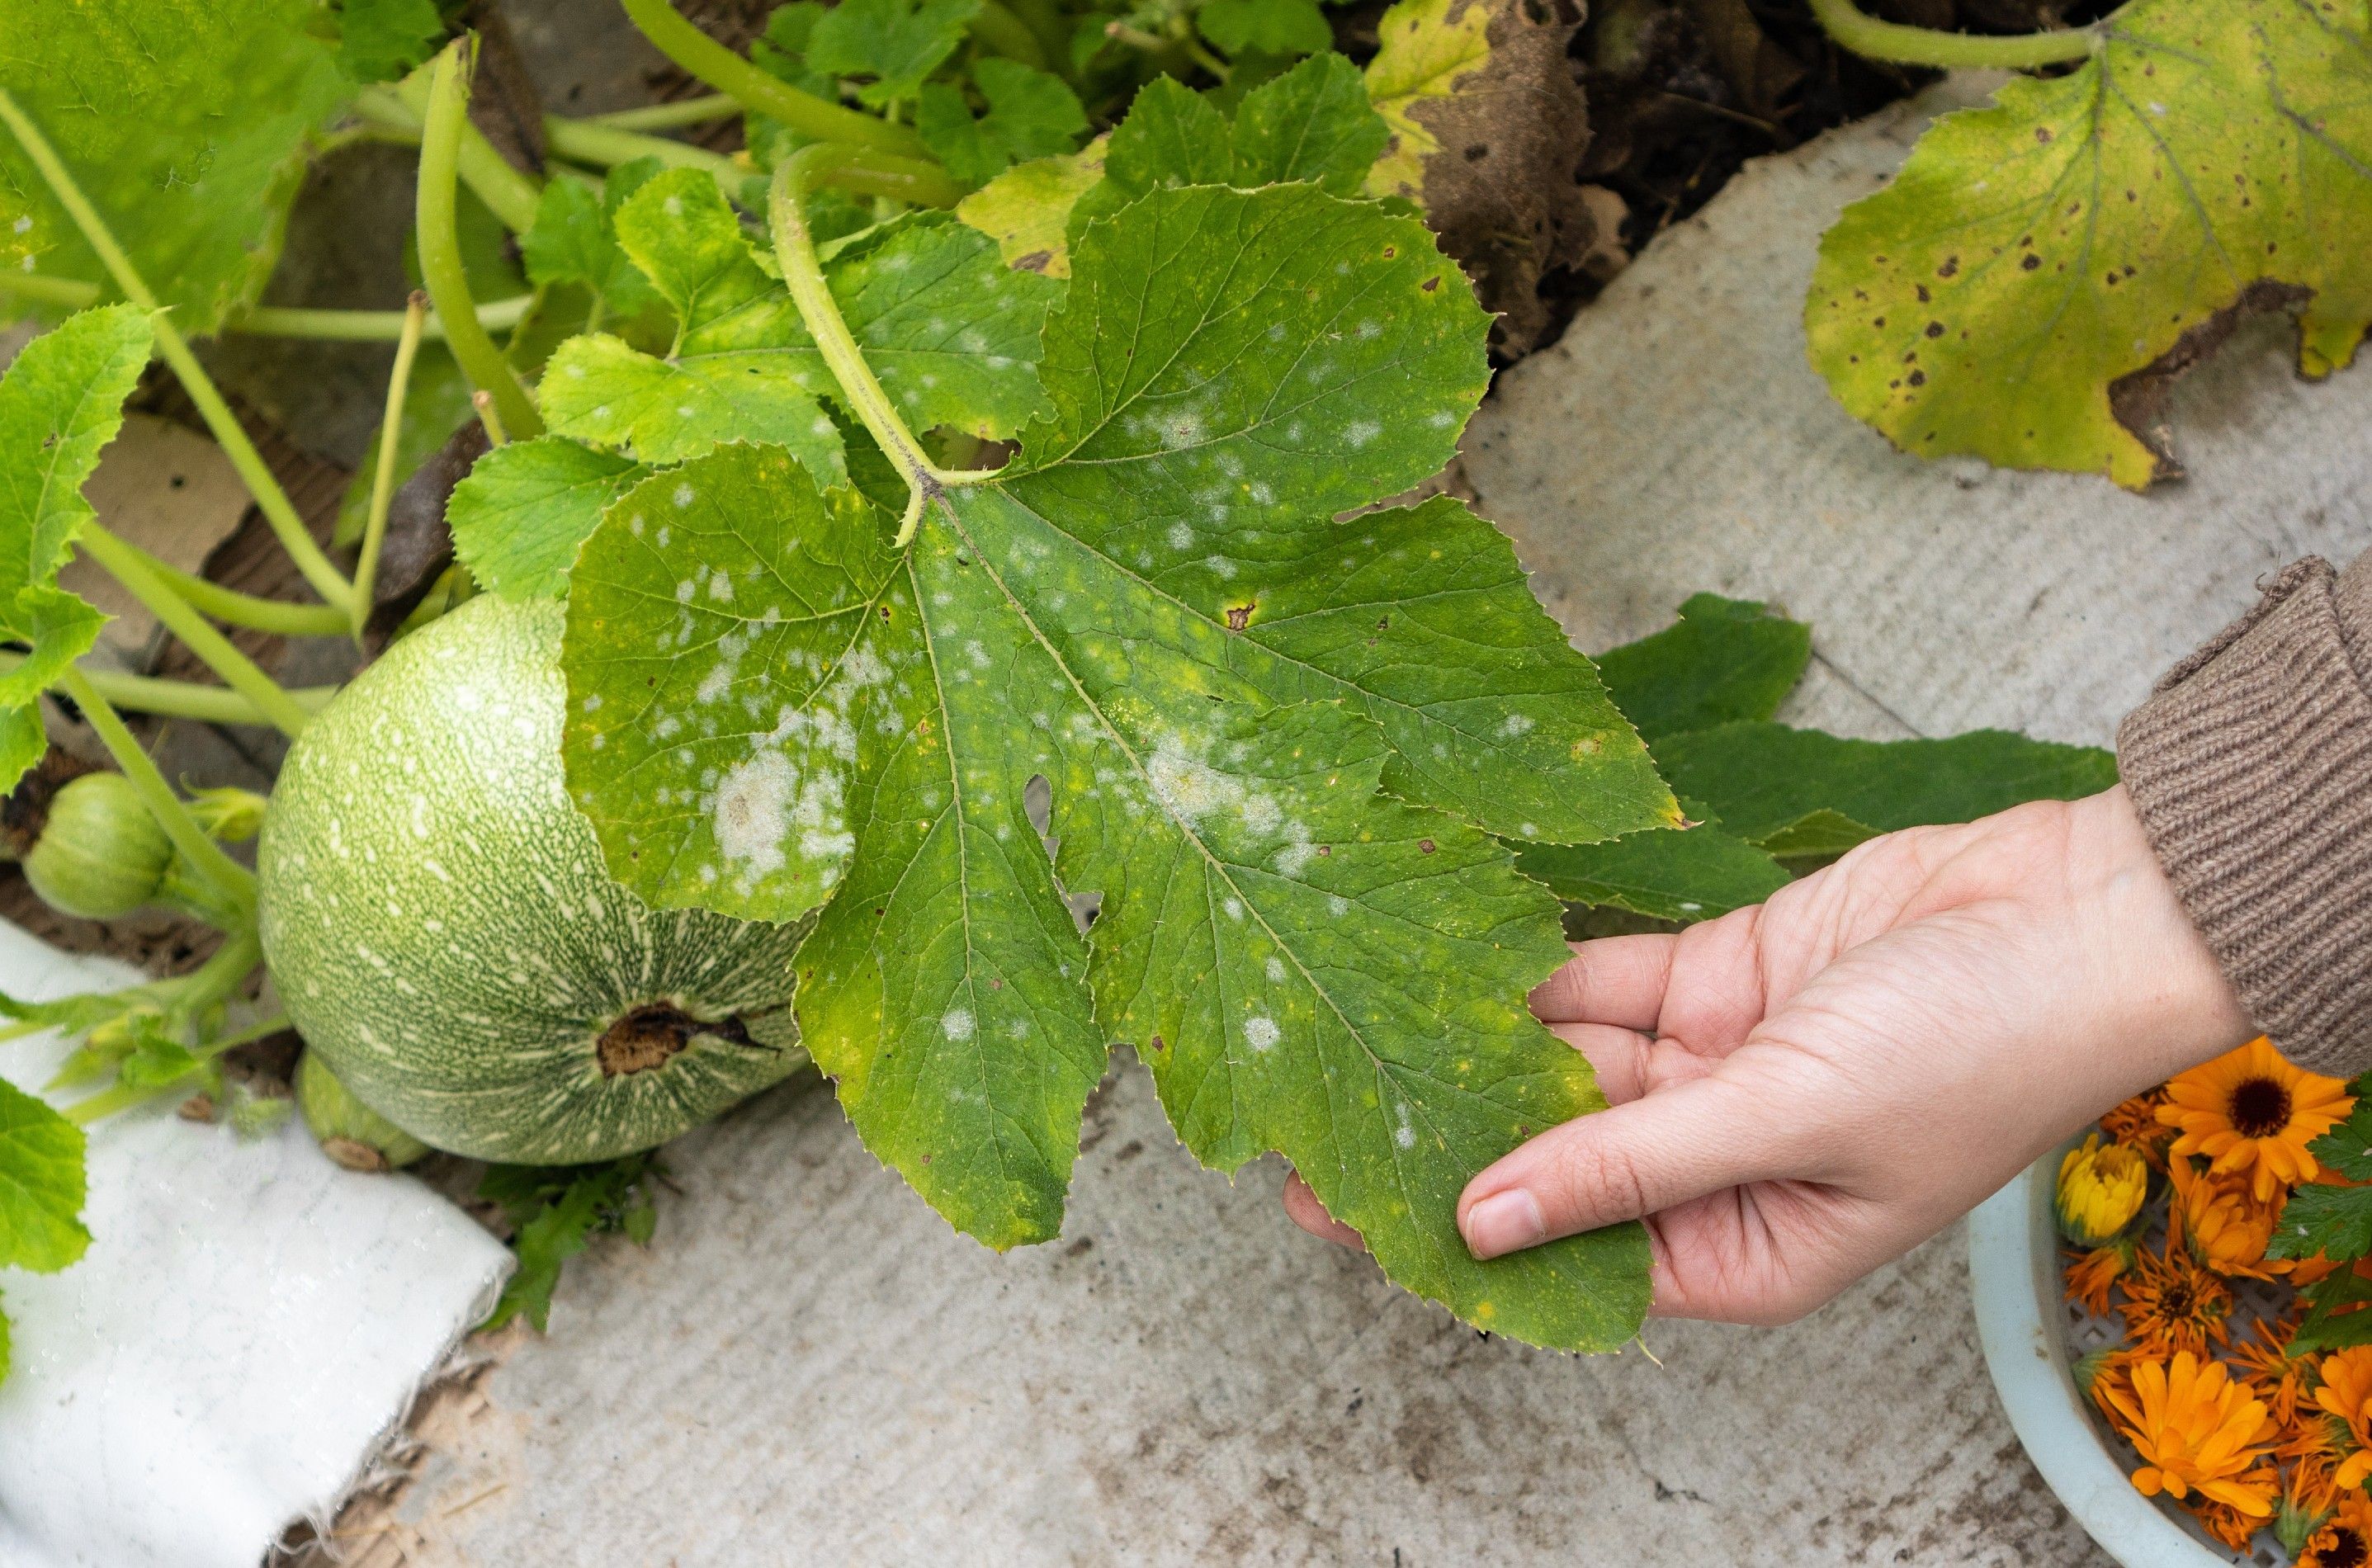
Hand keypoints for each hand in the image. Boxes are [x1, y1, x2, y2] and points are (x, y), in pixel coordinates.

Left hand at [1282, 787, 2251, 1323]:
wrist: (2077, 913)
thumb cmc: (1978, 1048)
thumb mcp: (1782, 1121)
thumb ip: (1624, 1165)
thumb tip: (1487, 1223)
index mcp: (1750, 1250)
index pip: (1579, 1258)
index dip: (1467, 1238)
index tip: (1348, 1212)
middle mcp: (1720, 1166)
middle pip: (1557, 1158)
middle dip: (1451, 1135)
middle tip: (1323, 1114)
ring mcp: (1718, 1066)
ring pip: (1572, 1066)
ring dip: (1484, 1049)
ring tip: (1364, 1030)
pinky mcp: (1721, 974)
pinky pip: (1608, 985)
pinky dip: (1540, 977)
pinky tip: (1451, 965)